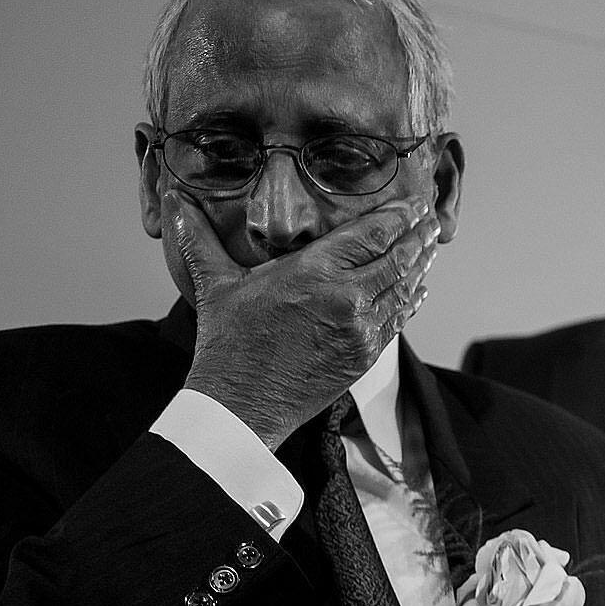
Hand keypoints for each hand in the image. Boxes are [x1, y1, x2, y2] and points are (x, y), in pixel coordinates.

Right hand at [163, 188, 439, 448]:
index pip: (369, 235)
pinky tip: (418, 290)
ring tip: (430, 247)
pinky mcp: (365, 356)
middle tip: (431, 219)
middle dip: (417, 237)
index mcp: (314, 273)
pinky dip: (410, 301)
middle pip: (397, 259)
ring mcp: (360, 330)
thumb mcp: (214, 284)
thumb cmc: (227, 344)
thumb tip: (173, 200)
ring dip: (420, 266)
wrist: (242, 405)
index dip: (396, 217)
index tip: (410, 204)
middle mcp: (346, 298)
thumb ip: (199, 239)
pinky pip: (397, 321)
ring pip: (403, 290)